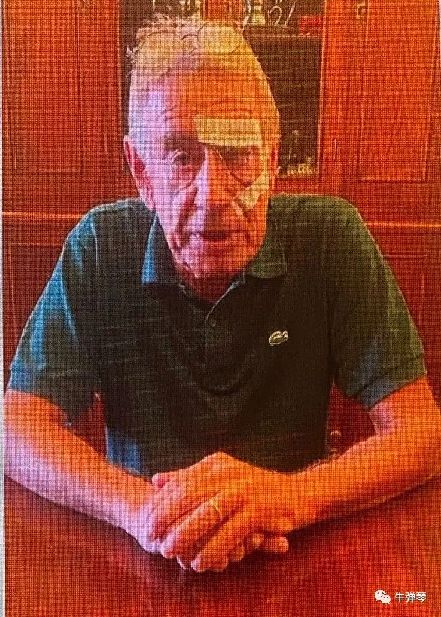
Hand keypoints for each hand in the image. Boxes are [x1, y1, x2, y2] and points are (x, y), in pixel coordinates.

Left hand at [146, 452, 303, 570]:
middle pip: (191, 495)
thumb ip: (190, 478)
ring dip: (188, 536)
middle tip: (152, 540)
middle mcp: (230, 473)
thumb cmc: (257, 488)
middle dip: (168, 519)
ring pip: (209, 514)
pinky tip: (202, 562)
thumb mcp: (224, 477)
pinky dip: (214, 548)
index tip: (146, 525)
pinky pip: (231, 531)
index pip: (183, 483)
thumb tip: (156, 480)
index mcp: (217, 465)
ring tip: (171, 554)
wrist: (302, 492)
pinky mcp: (261, 508)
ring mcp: (246, 489)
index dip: (163, 505)